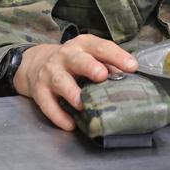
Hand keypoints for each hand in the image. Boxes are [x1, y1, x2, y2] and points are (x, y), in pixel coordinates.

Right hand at [14, 35, 137, 130]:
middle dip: (89, 66)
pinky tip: (70, 124)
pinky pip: (47, 104)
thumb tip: (130, 82)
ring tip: (82, 104)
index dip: (116, 56)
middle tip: (101, 75)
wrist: (37, 63)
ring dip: (71, 92)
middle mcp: (66, 56)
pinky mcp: (40, 91)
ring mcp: (51, 72)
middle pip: (78, 60)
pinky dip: (58, 115)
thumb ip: (109, 66)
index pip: (100, 47)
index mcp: (83, 45)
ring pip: (60, 81)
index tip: (131, 67)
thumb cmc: (74, 62)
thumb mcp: (91, 56)